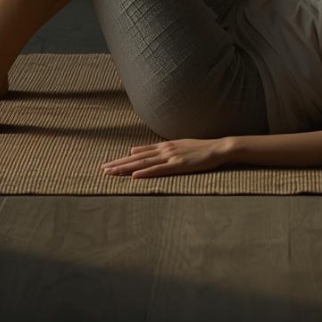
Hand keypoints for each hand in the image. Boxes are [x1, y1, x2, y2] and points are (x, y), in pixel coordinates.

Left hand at [101, 138, 229, 178]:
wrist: (218, 148)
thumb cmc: (200, 149)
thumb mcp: (178, 146)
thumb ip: (160, 149)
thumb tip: (139, 149)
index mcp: (164, 146)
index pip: (138, 153)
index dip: (122, 159)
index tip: (108, 163)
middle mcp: (164, 150)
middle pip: (136, 158)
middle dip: (119, 164)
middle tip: (103, 169)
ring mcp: (170, 157)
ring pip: (143, 163)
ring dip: (126, 168)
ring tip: (112, 172)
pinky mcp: (178, 165)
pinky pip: (159, 170)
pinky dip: (145, 173)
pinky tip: (134, 176)